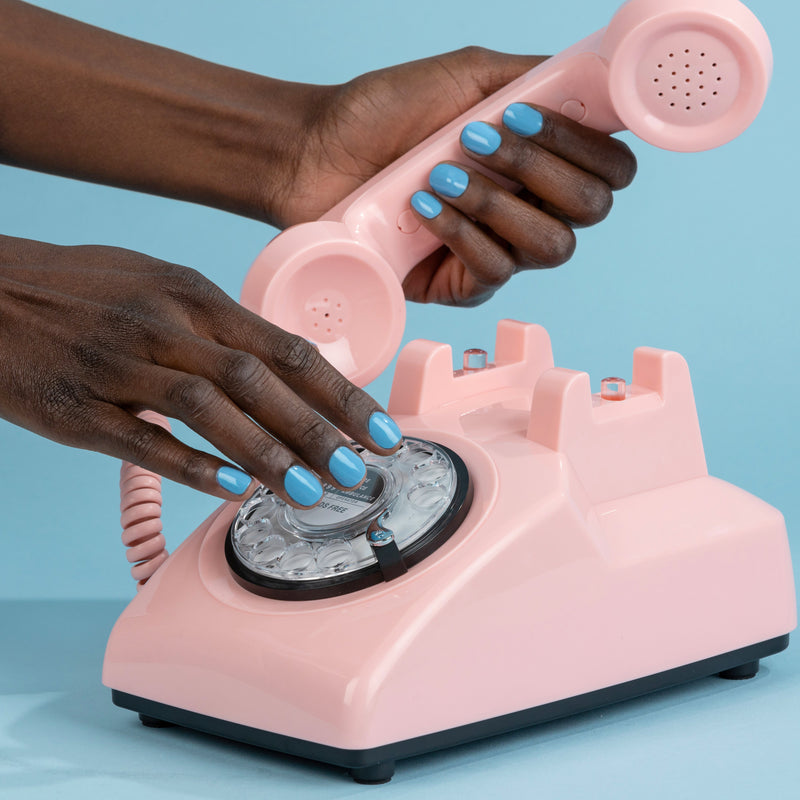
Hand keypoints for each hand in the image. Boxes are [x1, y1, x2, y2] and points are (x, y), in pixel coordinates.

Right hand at [0, 236, 401, 503]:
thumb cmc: (82, 288)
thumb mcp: (159, 285)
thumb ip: (220, 326)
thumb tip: (281, 366)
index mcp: (193, 295)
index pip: (285, 348)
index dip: (339, 391)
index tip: (379, 426)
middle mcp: (163, 325)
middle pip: (257, 380)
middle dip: (317, 430)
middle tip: (359, 470)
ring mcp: (117, 364)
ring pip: (206, 409)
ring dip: (264, 453)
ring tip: (309, 491)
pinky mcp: (74, 407)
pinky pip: (138, 438)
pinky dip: (188, 465)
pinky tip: (228, 488)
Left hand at [279, 48, 637, 304]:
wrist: (317, 152)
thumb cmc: (384, 112)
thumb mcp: (465, 77)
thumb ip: (533, 80)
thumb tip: (593, 84)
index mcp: (541, 161)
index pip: (609, 170)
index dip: (588, 148)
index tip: (531, 119)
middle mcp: (530, 208)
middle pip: (591, 211)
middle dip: (541, 171)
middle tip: (478, 141)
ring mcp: (499, 250)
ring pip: (550, 247)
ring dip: (497, 203)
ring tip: (440, 174)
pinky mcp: (461, 285)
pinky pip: (494, 272)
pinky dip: (462, 233)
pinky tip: (423, 206)